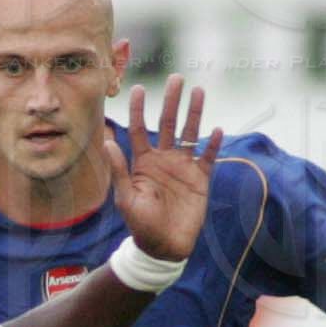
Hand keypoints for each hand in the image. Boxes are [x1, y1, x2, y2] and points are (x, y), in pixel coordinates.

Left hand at [105, 75, 222, 261]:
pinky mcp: (200, 179)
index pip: (140, 128)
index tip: (139, 88)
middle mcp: (164, 159)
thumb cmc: (141, 225)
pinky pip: (208, 157)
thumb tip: (109, 141)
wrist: (164, 248)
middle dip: (172, 101)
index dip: (139, 109)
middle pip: (168, 123)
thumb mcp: (126, 199)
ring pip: (190, 133)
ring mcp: (183, 167)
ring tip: (199, 91)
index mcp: (143, 162)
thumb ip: (120, 170)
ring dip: (194, 113)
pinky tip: (217, 130)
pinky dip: (213, 144)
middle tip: (176, 78)